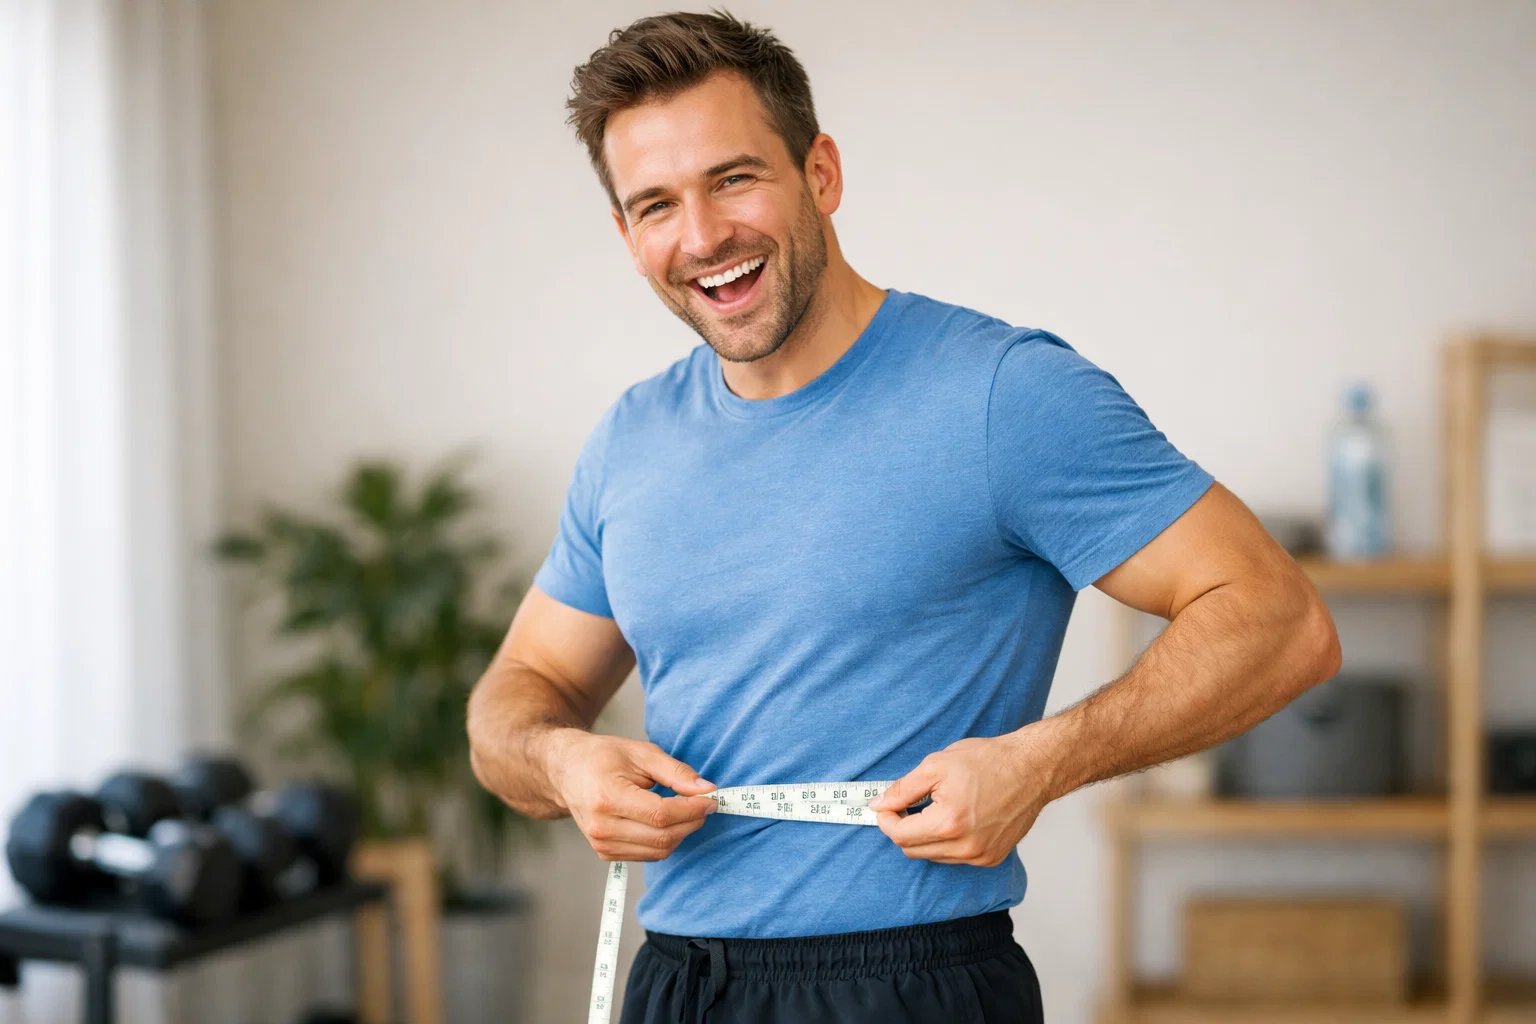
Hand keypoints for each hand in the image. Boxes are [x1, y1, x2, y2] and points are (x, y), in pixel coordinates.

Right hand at [546, 731, 716, 861]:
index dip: (692, 809)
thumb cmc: (602, 757)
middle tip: (704, 803)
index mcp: (607, 797)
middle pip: (662, 836)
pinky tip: (667, 820)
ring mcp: (601, 844)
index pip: (661, 815)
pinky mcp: (605, 853)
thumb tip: (706, 789)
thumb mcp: (641, 753)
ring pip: (659, 850)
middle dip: (692, 821)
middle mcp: (601, 826)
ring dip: (681, 832)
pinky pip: (648, 854)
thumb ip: (675, 772)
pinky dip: (665, 840)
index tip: (711, 798)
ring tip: (687, 809)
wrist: (566, 771)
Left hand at [870, 733, 1052, 866]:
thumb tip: (878, 804)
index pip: (900, 836)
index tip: (885, 805)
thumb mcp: (936, 765)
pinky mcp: (992, 858)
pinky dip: (946, 842)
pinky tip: (956, 818)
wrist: (1032, 768)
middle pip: (913, 850)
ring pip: (933, 855)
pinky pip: (954, 857)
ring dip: (924, 836)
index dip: (886, 819)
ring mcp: (981, 856)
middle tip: (906, 804)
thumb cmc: (988, 761)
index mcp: (949, 824)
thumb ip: (903, 789)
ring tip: (935, 808)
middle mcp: (966, 847)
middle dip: (902, 828)